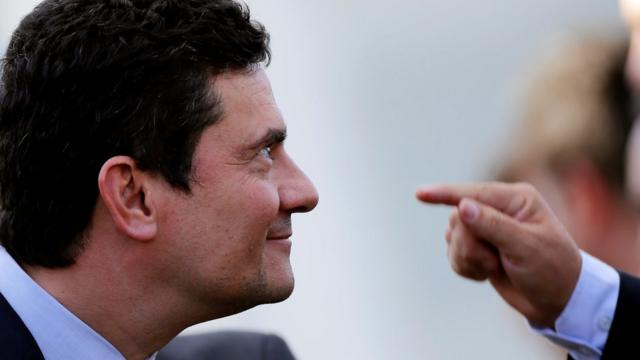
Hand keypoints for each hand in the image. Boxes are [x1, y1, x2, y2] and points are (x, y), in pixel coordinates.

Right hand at [416, 182, 581, 327]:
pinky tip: (487, 274)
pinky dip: (466, 267)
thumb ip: (493, 225)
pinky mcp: (477, 248)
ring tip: (493, 268)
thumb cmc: (552, 269)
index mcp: (515, 200)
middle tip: (492, 261)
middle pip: (458, 219)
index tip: (420, 194)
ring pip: (453, 237)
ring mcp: (486, 229)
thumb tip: (462, 207)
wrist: (558, 301)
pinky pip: (453, 253)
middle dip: (469, 245)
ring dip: (468, 258)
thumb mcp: (526, 247)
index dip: (444, 194)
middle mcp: (498, 210)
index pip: (472, 193)